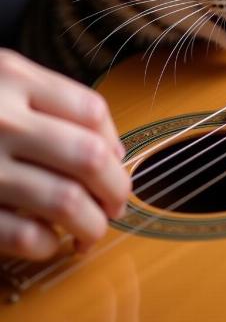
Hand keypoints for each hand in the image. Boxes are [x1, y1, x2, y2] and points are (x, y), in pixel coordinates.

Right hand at [0, 50, 130, 259]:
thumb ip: (51, 101)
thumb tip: (113, 150)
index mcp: (12, 77)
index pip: (92, 113)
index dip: (116, 143)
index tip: (116, 163)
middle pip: (89, 157)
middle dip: (116, 189)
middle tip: (116, 205)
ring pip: (65, 202)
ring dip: (92, 225)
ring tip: (91, 232)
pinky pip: (22, 235)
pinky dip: (45, 245)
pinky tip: (47, 241)